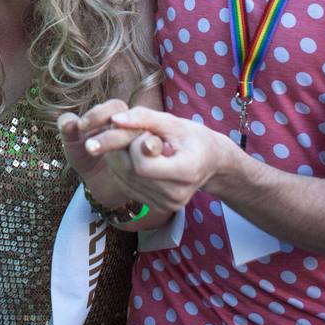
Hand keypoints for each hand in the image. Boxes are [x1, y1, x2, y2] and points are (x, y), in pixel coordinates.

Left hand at [79, 105, 230, 214]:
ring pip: (123, 178)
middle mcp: (175, 196)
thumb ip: (144, 118)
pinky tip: (139, 158)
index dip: (136, 144)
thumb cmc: (193, 138)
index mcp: (186, 173)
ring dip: (122, 156)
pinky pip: (125, 185)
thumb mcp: (174, 122)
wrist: (210, 162)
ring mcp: (165, 204)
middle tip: (142, 137)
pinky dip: (123, 167)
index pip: (142, 165)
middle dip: (126, 148)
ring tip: (143, 148)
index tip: (149, 133)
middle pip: (129, 171)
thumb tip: (114, 120)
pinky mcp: (155, 207)